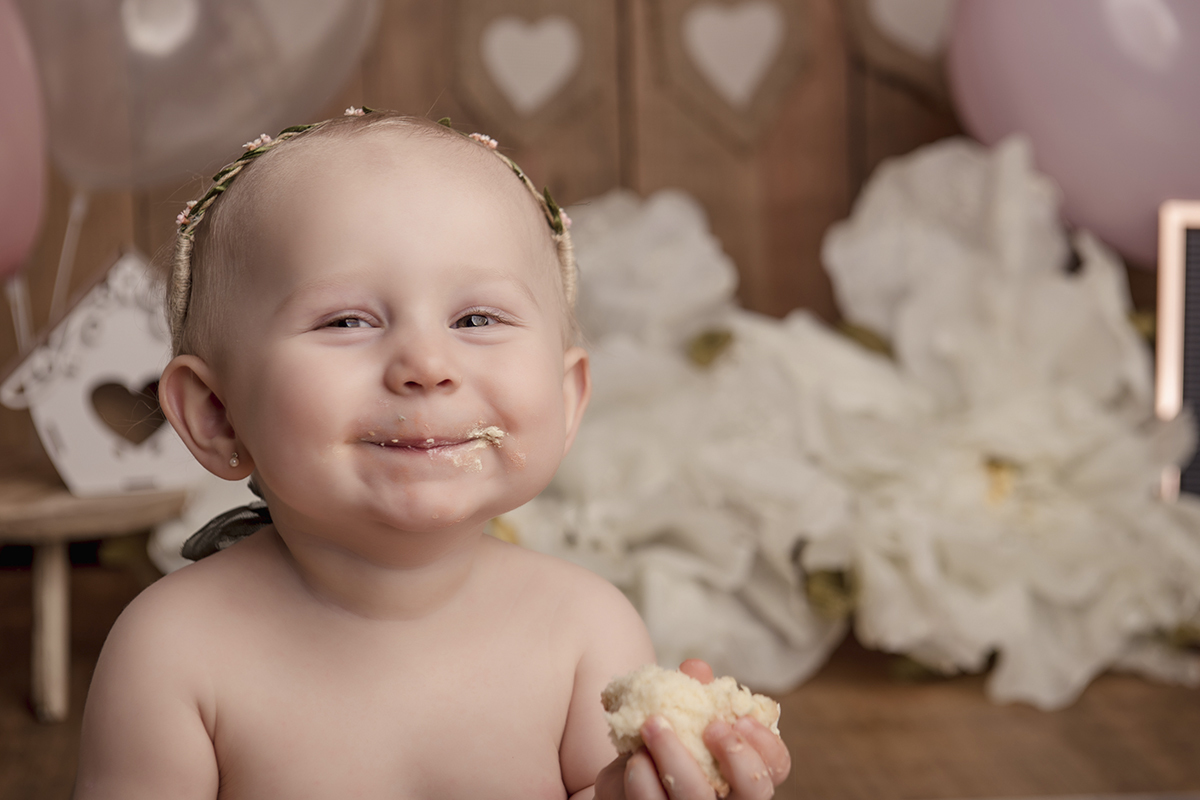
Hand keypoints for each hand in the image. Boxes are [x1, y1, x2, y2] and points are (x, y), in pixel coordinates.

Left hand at [593, 660, 790, 799]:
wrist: (625, 772)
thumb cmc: (664, 740)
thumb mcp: (680, 714)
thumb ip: (693, 692)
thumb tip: (697, 669)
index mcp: (742, 772)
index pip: (775, 767)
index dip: (766, 745)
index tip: (742, 718)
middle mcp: (727, 799)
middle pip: (754, 792)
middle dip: (737, 756)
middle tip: (710, 726)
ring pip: (698, 798)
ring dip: (676, 757)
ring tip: (653, 723)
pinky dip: (644, 779)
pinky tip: (636, 757)